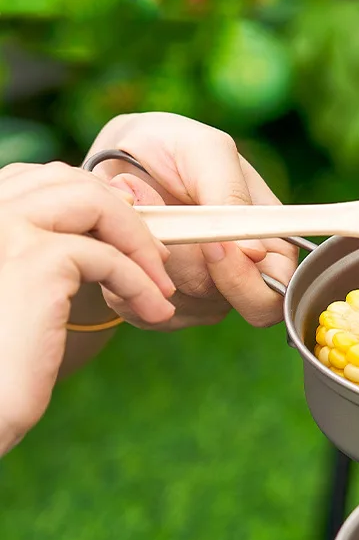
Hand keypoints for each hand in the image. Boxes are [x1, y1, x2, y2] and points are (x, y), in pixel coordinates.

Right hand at [0, 162, 174, 454]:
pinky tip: (155, 312)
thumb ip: (48, 252)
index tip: (130, 233)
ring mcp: (5, 230)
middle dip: (123, 216)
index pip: (39, 178)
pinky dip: (141, 283)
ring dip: (139, 244)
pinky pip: (108, 256)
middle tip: (156, 259)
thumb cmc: (4, 362)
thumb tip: (107, 216)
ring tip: (161, 288)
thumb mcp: (23, 293)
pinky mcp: (35, 262)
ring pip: (95, 203)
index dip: (94, 197)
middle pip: (69, 180)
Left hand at [86, 112, 296, 329]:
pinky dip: (128, 266)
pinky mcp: (157, 305)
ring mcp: (200, 297)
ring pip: (182, 301)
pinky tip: (126, 231)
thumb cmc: (171, 148)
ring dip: (152, 251)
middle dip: (191, 265)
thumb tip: (255, 253)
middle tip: (165, 222)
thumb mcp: (206, 151)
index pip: (279, 293)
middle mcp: (240, 279)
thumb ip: (231, 194)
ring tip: (139, 202)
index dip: (248, 282)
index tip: (215, 245)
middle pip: (228, 305)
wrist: (114, 157)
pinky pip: (144, 307)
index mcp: (269, 246)